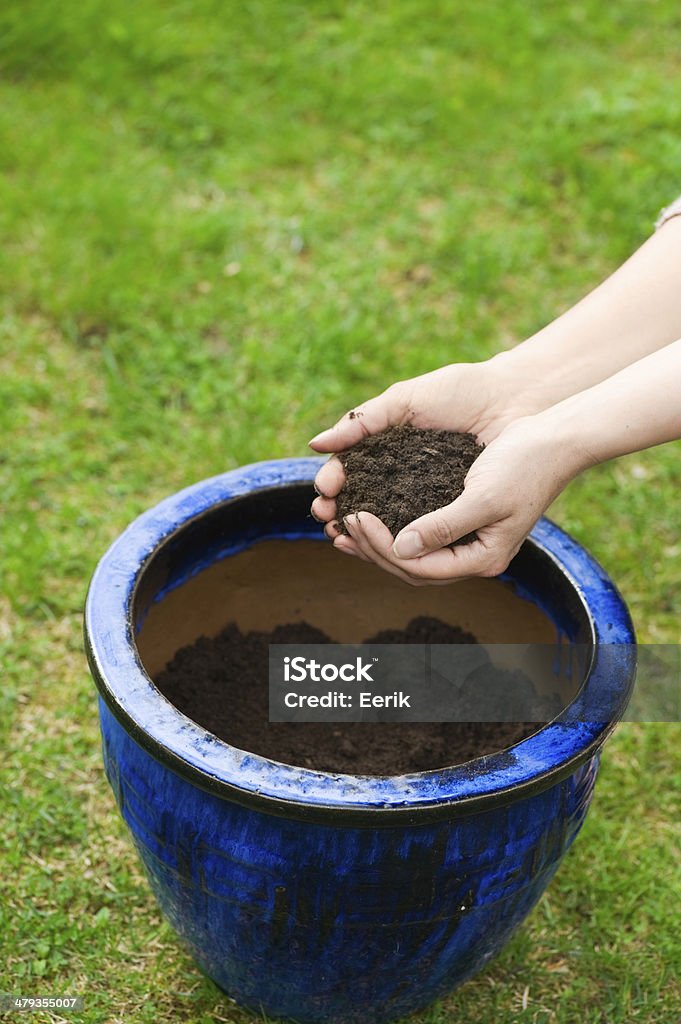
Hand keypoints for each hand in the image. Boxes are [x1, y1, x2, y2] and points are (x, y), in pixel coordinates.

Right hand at [309, 359, 530, 536]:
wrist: (513, 398)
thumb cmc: (461, 391)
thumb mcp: (406, 401)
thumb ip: (362, 422)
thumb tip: (315, 445)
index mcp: (385, 446)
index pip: (349, 472)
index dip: (333, 486)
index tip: (324, 495)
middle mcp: (402, 474)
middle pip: (362, 501)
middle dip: (341, 513)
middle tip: (328, 521)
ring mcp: (427, 494)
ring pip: (388, 521)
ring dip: (365, 534)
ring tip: (346, 538)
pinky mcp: (453, 509)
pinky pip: (422, 529)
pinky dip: (403, 539)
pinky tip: (388, 546)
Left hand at [314, 415, 586, 584]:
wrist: (553, 439)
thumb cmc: (525, 464)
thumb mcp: (483, 496)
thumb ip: (444, 526)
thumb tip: (401, 548)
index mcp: (484, 558)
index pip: (421, 568)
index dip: (383, 548)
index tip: (357, 518)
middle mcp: (474, 556)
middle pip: (412, 567)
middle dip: (372, 549)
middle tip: (341, 523)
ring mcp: (468, 541)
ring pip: (412, 555)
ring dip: (376, 544)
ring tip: (342, 528)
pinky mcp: (460, 520)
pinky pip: (418, 534)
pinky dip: (390, 528)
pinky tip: (367, 514)